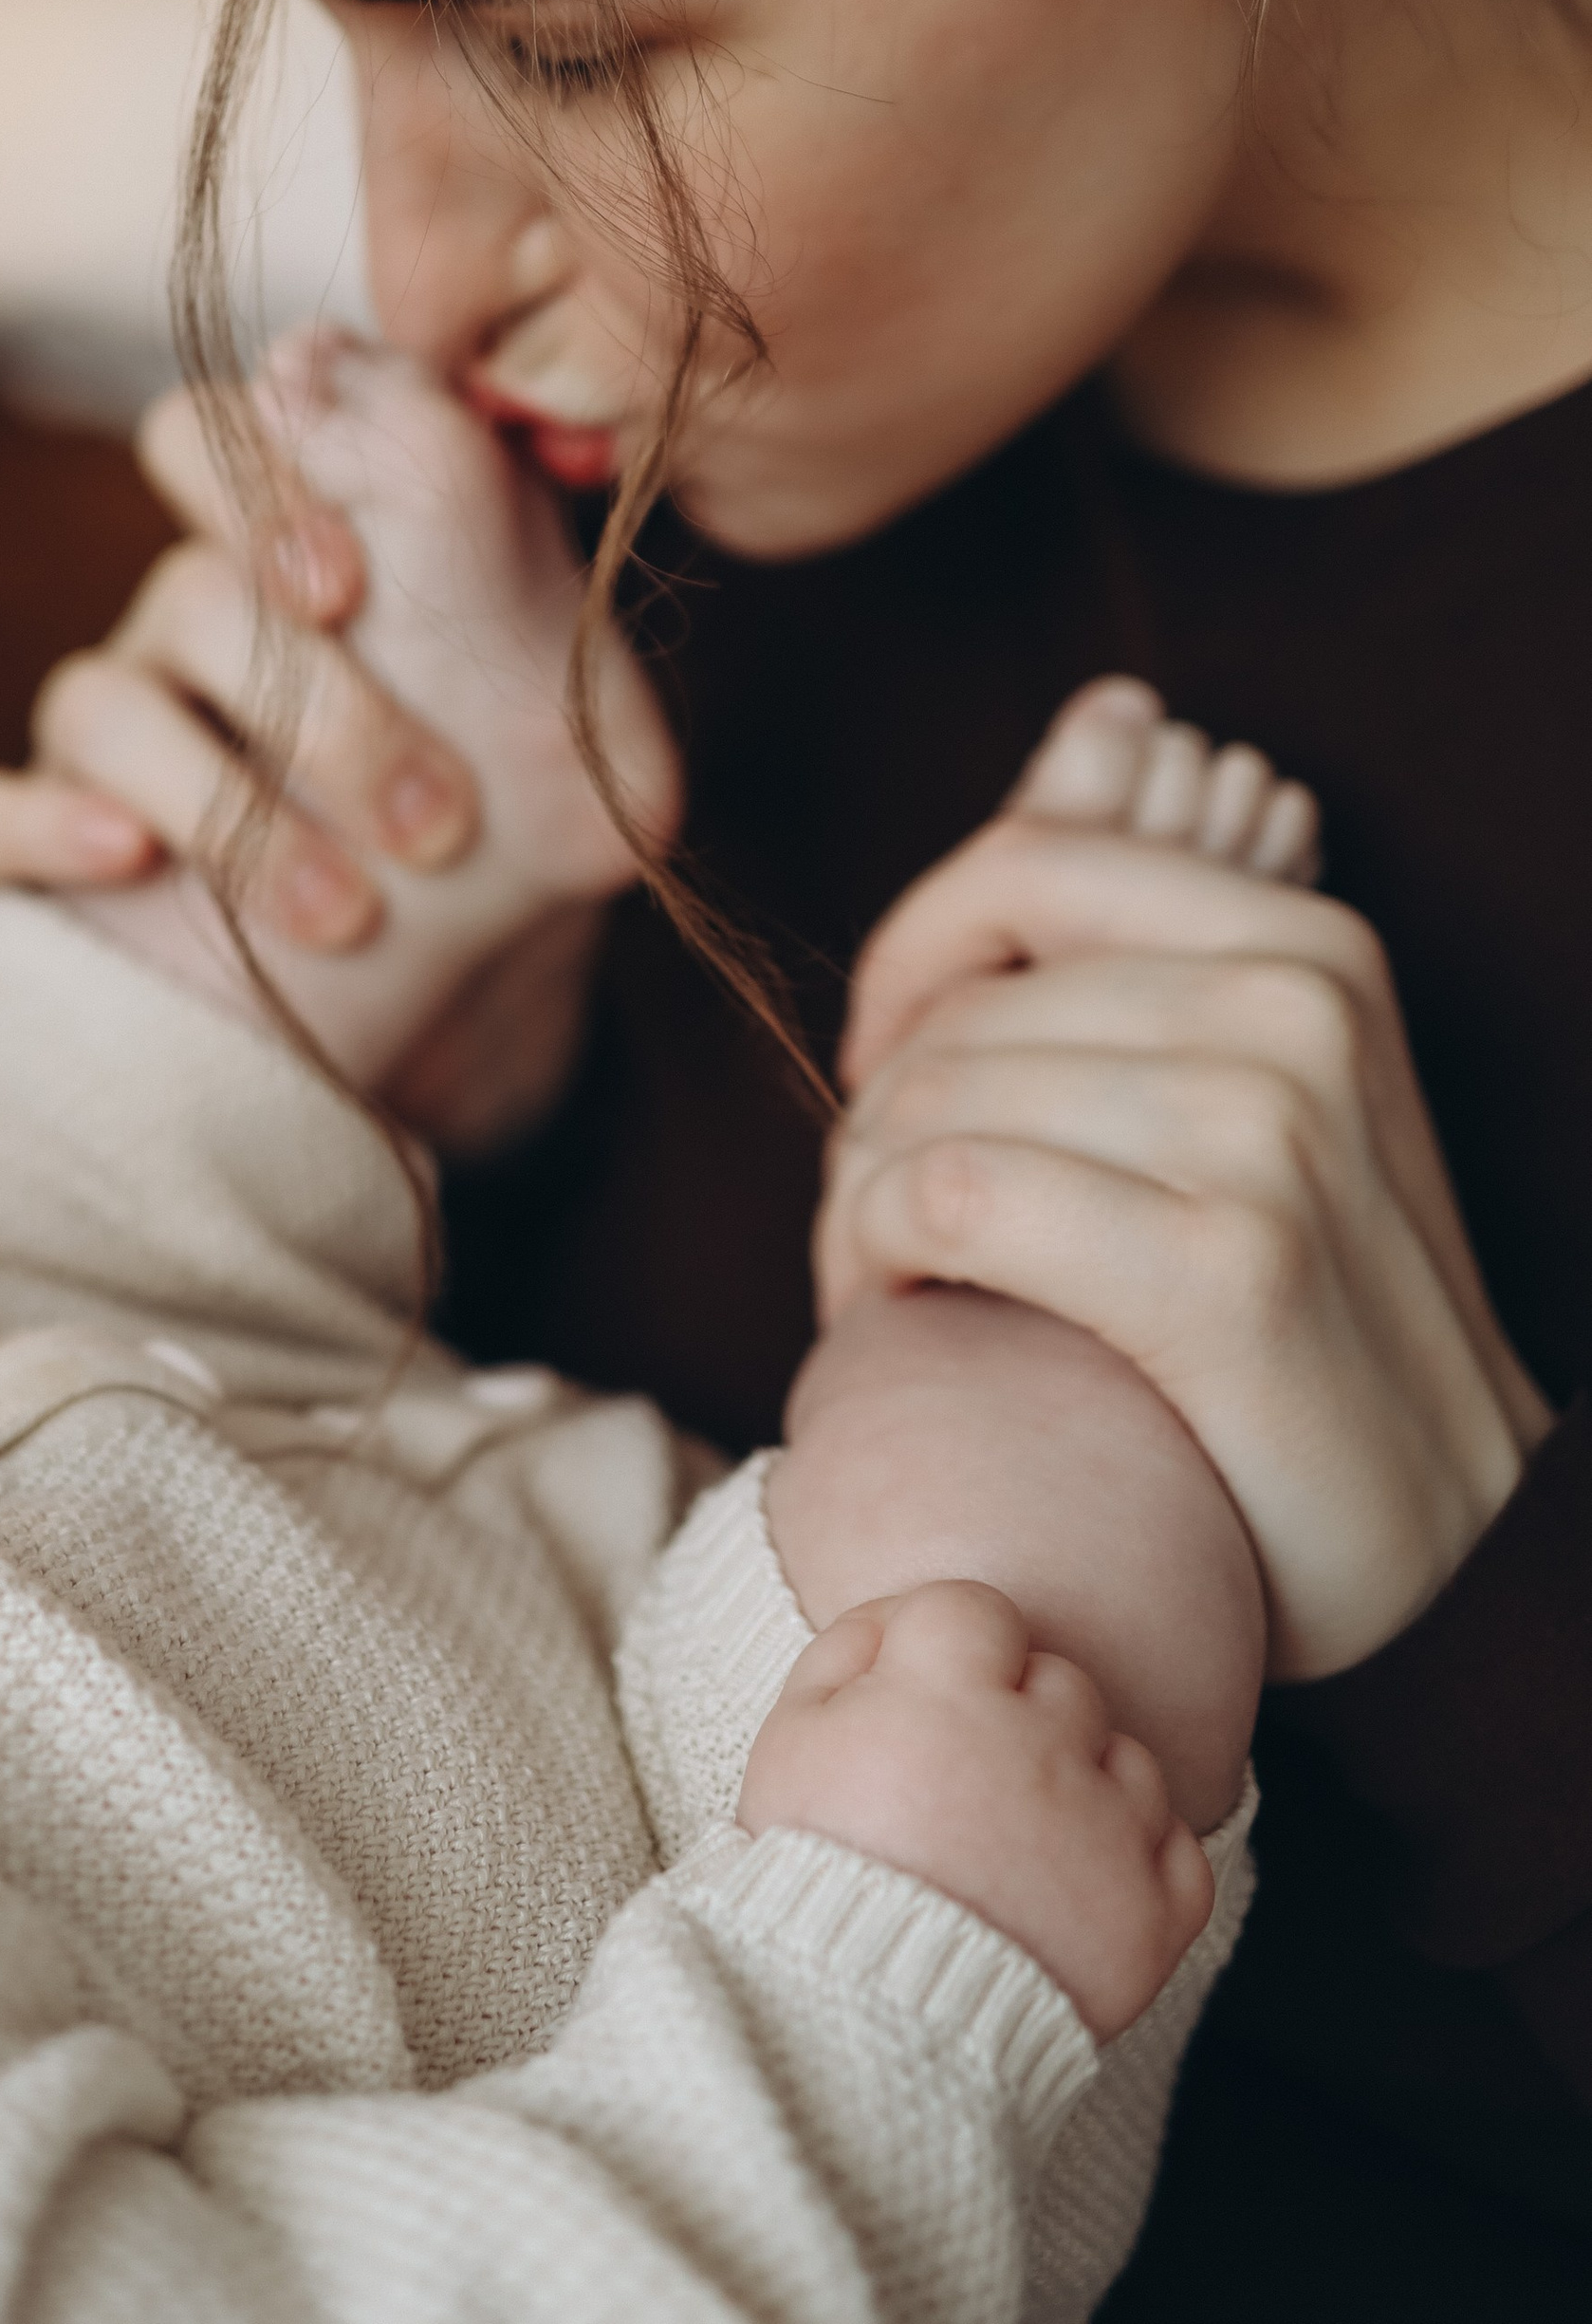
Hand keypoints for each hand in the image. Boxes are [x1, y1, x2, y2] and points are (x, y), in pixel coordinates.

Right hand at [0, 375, 481, 952]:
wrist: (485, 983)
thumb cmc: (522, 810)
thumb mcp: (553, 664)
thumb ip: (460, 483)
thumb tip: (310, 357)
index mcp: (303, 549)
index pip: (210, 433)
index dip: (259, 487)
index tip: (349, 588)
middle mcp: (193, 623)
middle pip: (188, 596)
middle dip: (316, 709)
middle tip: (434, 819)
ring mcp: (111, 738)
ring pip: (94, 706)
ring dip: (224, 810)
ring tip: (345, 912)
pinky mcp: (41, 852)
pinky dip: (26, 824)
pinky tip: (127, 865)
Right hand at [738, 1582, 1212, 2039]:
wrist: (860, 2026)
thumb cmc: (817, 1874)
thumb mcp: (786, 1742)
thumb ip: (845, 1651)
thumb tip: (900, 1623)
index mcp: (947, 1696)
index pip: (978, 1610)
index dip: (948, 1647)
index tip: (926, 1701)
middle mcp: (1040, 1747)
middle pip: (1060, 1683)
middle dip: (1017, 1717)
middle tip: (964, 1786)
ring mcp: (1106, 1833)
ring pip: (1127, 1760)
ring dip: (1083, 1785)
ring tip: (1018, 1845)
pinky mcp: (1151, 1917)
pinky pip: (1178, 1849)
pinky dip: (1140, 1858)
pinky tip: (1080, 1880)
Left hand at [818, 815, 1550, 1676]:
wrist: (1462, 1533)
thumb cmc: (1313, 1314)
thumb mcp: (1262, 1096)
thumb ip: (1136, 968)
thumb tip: (1033, 791)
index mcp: (1310, 945)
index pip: (1028, 866)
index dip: (912, 958)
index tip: (880, 1062)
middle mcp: (1297, 1012)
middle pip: (962, 1011)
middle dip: (873, 1116)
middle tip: (873, 1218)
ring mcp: (1269, 1133)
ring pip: (935, 1102)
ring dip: (860, 1197)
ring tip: (883, 1273)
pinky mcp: (1222, 1270)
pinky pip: (948, 1197)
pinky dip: (878, 1249)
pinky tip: (898, 1304)